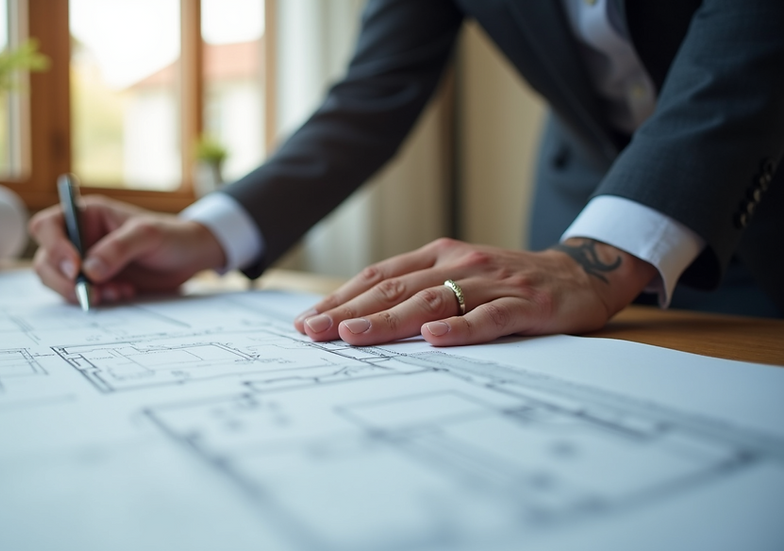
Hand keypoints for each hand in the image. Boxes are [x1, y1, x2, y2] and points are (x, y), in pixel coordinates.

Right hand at [29, 195, 225, 304]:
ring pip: (58, 282)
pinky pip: (79, 296)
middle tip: (91, 294)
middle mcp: (80, 238)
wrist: (190, 258)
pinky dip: (96, 300)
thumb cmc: (170, 236)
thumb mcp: (147, 235)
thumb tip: (88, 271)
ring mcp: (85, 263)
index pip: (48, 226)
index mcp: (87, 215)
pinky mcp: (96, 283)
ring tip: (118, 292)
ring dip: (82, 293)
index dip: (54, 248)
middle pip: (47, 260)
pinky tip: (123, 293)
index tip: (76, 270)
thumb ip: (117, 249)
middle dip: (64, 281)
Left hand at [293, 237, 657, 345]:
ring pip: (432, 301)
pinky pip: (488, 316)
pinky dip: (460, 328)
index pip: (378, 276)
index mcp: (437, 255)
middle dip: (349, 311)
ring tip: (354, 335)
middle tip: (313, 333)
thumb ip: (415, 291)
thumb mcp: (456, 276)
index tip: (307, 321)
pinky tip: (433, 339)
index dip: (340, 298)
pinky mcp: (524, 303)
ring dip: (389, 319)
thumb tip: (356, 319)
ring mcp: (491, 281)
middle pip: (395, 288)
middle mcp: (458, 262)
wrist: (578, 274)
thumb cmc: (505, 281)